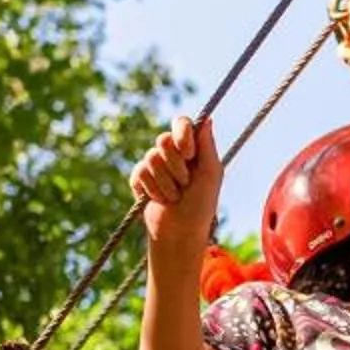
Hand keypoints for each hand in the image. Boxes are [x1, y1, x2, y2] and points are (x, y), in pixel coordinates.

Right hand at [129, 112, 223, 261]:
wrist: (180, 231)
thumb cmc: (201, 204)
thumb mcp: (210, 174)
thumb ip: (207, 145)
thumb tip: (207, 118)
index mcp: (191, 148)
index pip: (181, 122)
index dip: (182, 134)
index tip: (189, 153)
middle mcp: (171, 153)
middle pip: (163, 139)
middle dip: (176, 164)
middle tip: (185, 183)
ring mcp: (153, 165)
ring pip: (151, 156)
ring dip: (165, 181)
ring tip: (174, 196)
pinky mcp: (139, 178)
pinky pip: (139, 171)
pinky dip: (152, 189)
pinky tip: (159, 200)